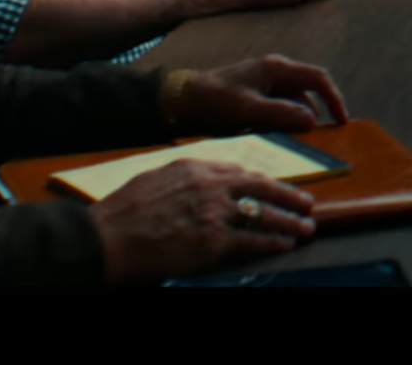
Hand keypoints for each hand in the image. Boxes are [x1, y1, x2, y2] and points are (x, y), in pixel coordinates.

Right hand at [90, 159, 316, 285]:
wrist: (105, 239)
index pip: (237, 171)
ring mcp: (214, 213)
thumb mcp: (153, 181)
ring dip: (289, 221)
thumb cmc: (120, 214)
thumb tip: (195, 184)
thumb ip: (181, 180)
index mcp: (194, 167)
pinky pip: (253, 240)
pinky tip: (285, 244)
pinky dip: (273, 242)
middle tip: (306, 202)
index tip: (273, 186)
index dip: (260, 181)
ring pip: (263, 213)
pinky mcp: (213, 241)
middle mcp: (209, 185)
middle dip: (287, 195)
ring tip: (306, 227)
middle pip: (260, 186)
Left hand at [167, 53, 351, 134]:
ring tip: (297, 138)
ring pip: (293, 99)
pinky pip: (279, 104)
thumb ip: (281, 114)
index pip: (318, 79)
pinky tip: (277, 134)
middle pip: (308, 89)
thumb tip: (312, 121)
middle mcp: (274, 70)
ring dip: (298, 117)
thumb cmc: (213, 101)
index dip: (334, 99)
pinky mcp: (254, 92)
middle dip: (318, 110)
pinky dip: (284, 118)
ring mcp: (264, 80)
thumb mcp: (247, 110)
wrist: (179, 98)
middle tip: (323, 135)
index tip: (342, 122)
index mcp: (276, 68)